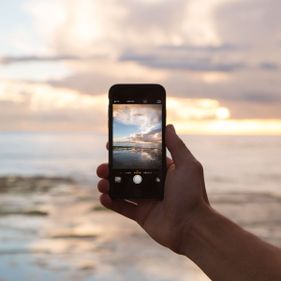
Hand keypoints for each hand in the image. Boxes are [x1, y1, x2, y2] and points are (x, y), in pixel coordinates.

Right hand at [96, 124, 208, 253]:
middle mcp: (154, 184)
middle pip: (128, 173)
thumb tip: (168, 126)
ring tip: (101, 183)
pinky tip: (104, 197)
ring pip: (122, 189)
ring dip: (108, 185)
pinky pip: (122, 207)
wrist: (192, 227)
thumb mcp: (187, 164)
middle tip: (102, 167)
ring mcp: (147, 199)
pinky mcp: (141, 215)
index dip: (126, 152)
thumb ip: (176, 145)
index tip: (111, 146)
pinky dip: (111, 203)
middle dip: (112, 169)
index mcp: (163, 171)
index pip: (141, 158)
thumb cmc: (192, 194)